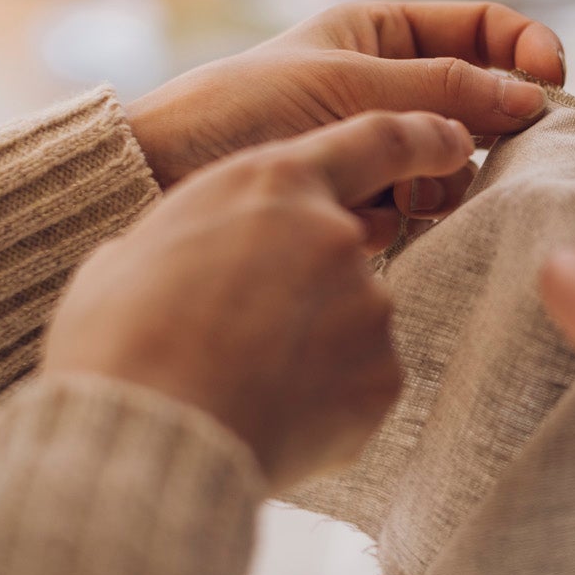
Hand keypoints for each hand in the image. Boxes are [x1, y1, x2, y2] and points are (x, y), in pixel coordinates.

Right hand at [46, 110, 474, 490]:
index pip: (375, 140)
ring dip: (311, 348)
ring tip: (241, 382)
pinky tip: (270, 417)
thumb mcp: (136, 251)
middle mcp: (337, 236)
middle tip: (242, 332)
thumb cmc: (119, 340)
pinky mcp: (383, 378)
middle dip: (304, 288)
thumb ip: (198, 234)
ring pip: (351, 321)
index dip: (421, 137)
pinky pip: (360, 383)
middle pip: (344, 252)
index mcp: (273, 184)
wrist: (147, 437)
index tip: (455, 140)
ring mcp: (369, 309)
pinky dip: (325, 401)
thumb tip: (198, 254)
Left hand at [127, 0, 564, 239]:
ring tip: (399, 192)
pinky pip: (417, 211)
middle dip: (485, 130)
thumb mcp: (351, 85)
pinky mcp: (364, 204)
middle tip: (487, 153)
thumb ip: (444, 91)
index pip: (482, 29)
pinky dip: (401, 216)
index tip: (550, 81)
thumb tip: (532, 98)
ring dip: (439, 179)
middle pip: (479, 103)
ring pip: (454, 163)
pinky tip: (364, 221)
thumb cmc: (243, 110)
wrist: (161, 180)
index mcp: (381, 34)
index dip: (523, 48)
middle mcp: (387, 88)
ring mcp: (378, 148)